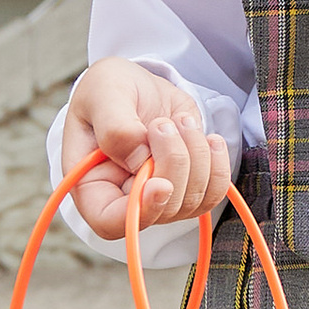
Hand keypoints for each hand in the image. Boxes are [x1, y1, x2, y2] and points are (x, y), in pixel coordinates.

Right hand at [60, 55, 231, 243]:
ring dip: (196, 156)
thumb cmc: (110, 87)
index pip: (110, 223)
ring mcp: (156, 196)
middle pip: (161, 209)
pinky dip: (217, 165)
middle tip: (163, 123)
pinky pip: (213, 192)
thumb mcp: (102, 92)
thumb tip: (140, 159)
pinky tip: (208, 139)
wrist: (137, 84)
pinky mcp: (185, 186)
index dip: (140, 212)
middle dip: (173, 163)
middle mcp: (123, 198)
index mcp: (90, 183)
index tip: (161, 185)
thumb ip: (115, 126)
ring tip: (180, 122)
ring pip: (191, 201)